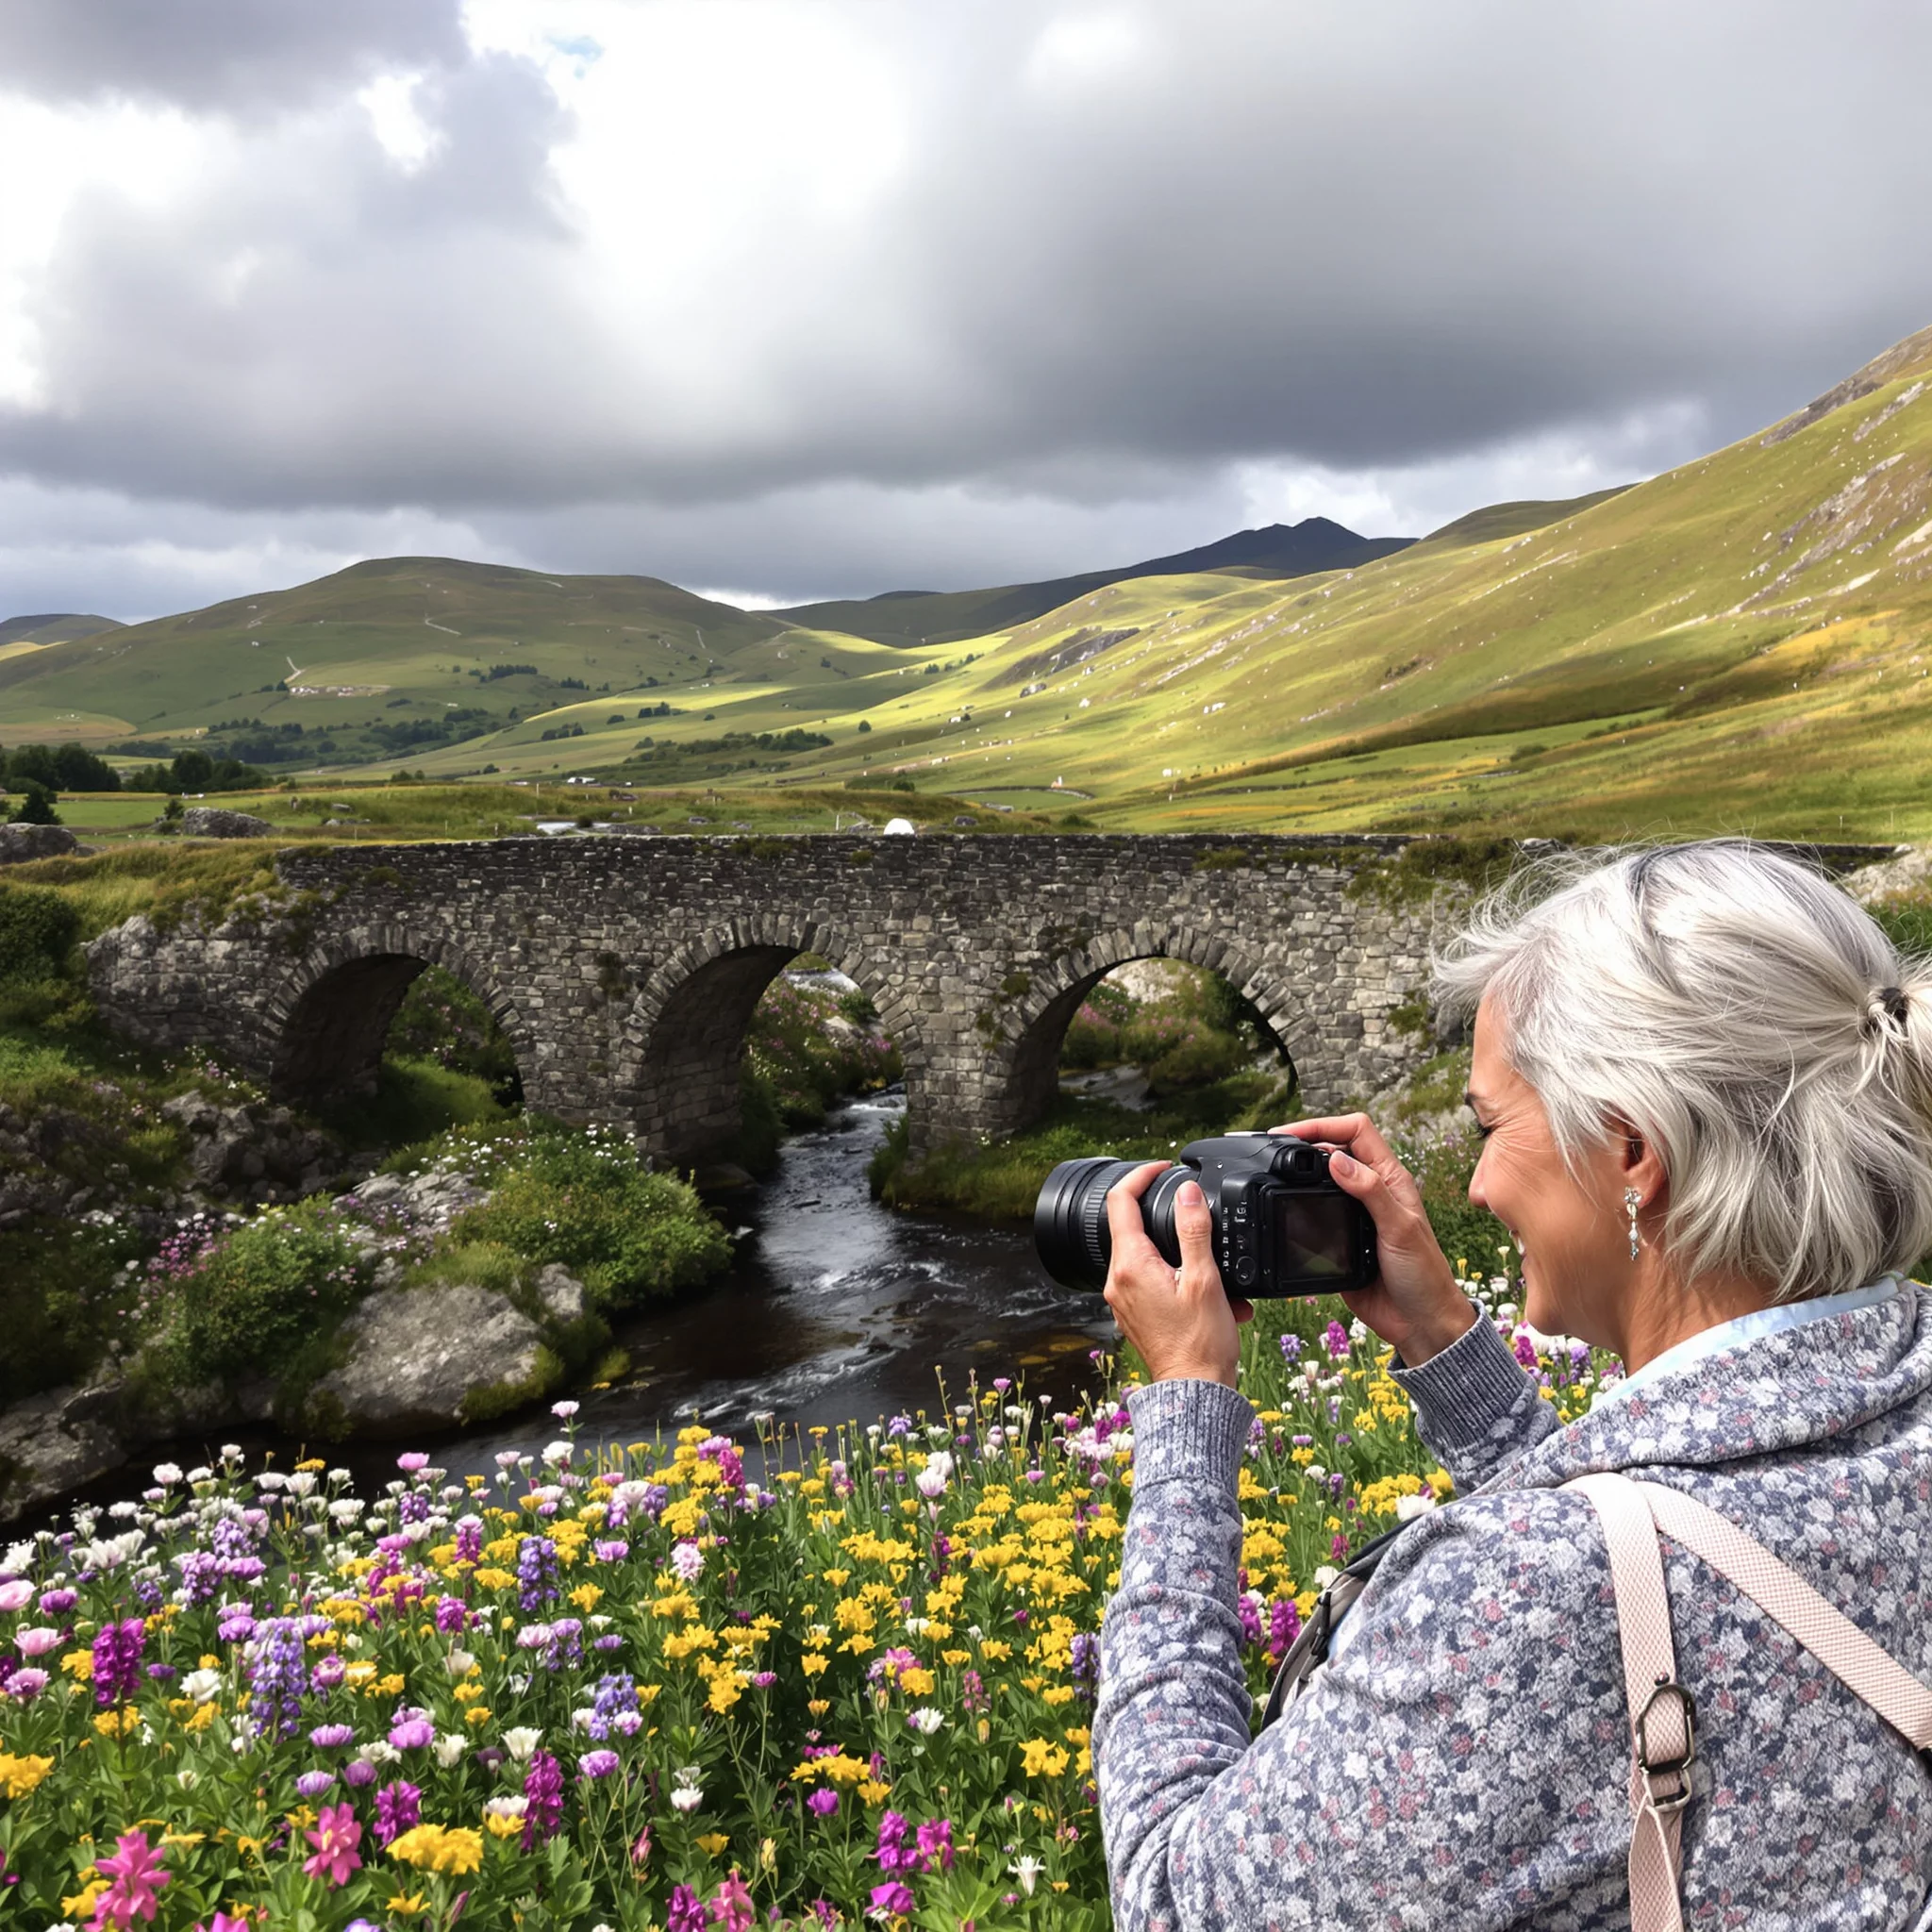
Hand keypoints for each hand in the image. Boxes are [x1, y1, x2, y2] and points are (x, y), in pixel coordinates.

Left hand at [1102, 1160, 1252, 1386]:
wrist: (1195, 1393)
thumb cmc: (1200, 1343)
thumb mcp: (1204, 1278)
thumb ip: (1194, 1230)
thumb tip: (1187, 1192)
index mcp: (1129, 1265)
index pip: (1121, 1201)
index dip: (1141, 1175)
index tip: (1163, 1168)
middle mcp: (1118, 1280)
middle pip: (1133, 1227)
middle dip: (1169, 1219)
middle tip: (1198, 1215)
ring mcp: (1124, 1299)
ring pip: (1149, 1257)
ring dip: (1184, 1256)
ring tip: (1218, 1273)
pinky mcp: (1135, 1314)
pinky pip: (1154, 1282)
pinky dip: (1182, 1279)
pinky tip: (1213, 1296)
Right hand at [1272, 1115, 1474, 1365]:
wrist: (1419, 1323)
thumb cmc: (1424, 1275)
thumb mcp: (1399, 1228)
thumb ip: (1370, 1192)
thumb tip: (1337, 1160)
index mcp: (1391, 1179)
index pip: (1357, 1131)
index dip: (1324, 1125)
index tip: (1291, 1133)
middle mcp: (1372, 1190)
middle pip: (1334, 1149)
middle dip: (1304, 1142)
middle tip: (1272, 1148)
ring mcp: (1354, 1213)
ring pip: (1321, 1179)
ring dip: (1299, 1172)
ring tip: (1272, 1171)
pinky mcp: (1339, 1238)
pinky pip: (1315, 1212)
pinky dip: (1298, 1203)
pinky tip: (1284, 1207)